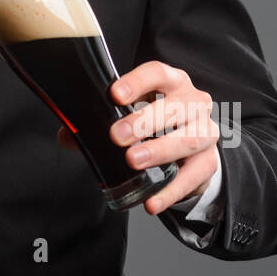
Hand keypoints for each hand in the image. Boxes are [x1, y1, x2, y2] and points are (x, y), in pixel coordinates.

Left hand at [56, 60, 219, 214]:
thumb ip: (97, 121)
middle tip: (117, 136)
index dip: (137, 82)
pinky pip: (193, 177)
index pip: (157, 73)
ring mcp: (206, 130)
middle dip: (144, 121)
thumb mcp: (128, 114)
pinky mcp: (209, 162)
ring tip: (133, 162)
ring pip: (190, 138)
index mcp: (171, 82)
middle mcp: (194, 102)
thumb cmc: (151, 121)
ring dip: (160, 150)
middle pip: (175, 107)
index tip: (114, 95)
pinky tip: (151, 202)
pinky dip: (171, 191)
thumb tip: (67, 134)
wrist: (186, 147)